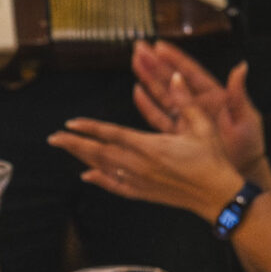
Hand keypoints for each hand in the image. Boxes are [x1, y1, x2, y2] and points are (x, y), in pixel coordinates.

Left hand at [50, 96, 247, 219]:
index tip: (71, 123)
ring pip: (104, 169)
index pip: (112, 134)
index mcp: (151, 147)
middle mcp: (141, 165)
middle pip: (100, 153)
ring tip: (65, 149)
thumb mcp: (202, 126)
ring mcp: (141, 182)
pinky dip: (100, 181)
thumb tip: (175, 76)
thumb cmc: (212, 160)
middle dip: (75, 145)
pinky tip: (88, 177)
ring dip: (82, 159)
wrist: (218, 195)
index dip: (90, 128)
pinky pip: (116, 187)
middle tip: (53, 138)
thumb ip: (185, 101)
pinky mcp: (145, 194)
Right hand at [131, 41, 264, 175]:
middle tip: (139, 48)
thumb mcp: (247, 117)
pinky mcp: (179, 134)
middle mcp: (197, 104)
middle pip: (172, 79)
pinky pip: (159, 117)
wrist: (243, 172)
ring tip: (135, 62)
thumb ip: (238, 93)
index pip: (190, 72)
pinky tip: (138, 92)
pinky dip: (148, 105)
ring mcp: (187, 118)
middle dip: (155, 63)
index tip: (159, 45)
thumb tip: (241, 67)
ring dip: (148, 78)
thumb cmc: (249, 145)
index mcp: (214, 96)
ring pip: (163, 94)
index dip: (175, 58)